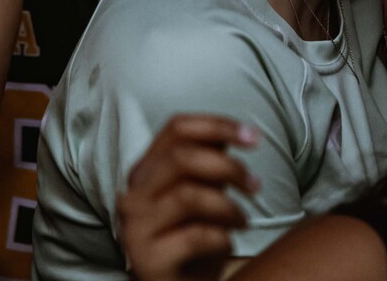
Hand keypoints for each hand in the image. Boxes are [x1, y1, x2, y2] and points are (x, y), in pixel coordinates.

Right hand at [119, 115, 258, 280]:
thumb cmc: (195, 236)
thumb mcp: (204, 190)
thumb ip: (209, 160)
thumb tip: (234, 131)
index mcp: (144, 172)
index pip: (176, 128)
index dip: (218, 125)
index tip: (253, 137)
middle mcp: (132, 196)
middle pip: (181, 157)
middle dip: (229, 166)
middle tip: (254, 186)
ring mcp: (135, 229)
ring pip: (188, 195)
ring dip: (228, 206)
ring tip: (242, 221)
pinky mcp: (146, 260)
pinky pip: (194, 236)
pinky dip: (222, 237)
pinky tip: (227, 243)